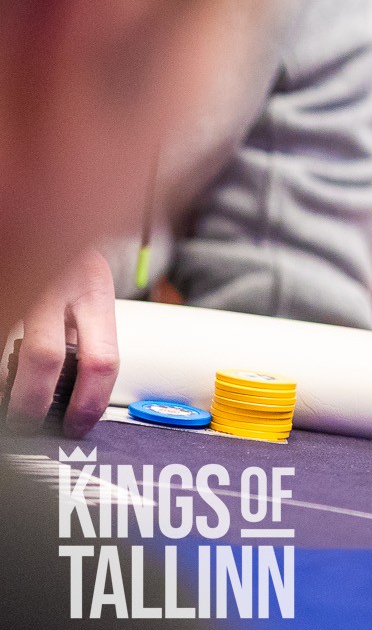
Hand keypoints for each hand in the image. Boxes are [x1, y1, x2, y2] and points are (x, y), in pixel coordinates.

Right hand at [8, 248, 118, 436]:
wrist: (52, 202)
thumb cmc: (69, 259)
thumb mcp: (90, 289)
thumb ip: (87, 331)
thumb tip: (79, 391)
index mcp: (95, 291)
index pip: (103, 360)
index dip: (89, 403)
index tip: (76, 427)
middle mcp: (59, 286)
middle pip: (45, 359)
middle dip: (33, 403)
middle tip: (28, 423)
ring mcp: (24, 281)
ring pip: (10, 350)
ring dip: (8, 382)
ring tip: (10, 401)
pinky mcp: (3, 283)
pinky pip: (0, 331)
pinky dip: (0, 360)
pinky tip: (3, 372)